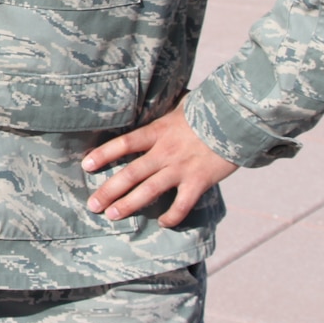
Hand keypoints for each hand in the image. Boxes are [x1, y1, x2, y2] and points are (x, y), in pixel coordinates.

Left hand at [82, 105, 238, 227]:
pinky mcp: (199, 181)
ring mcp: (181, 168)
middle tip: (93, 205)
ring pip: (149, 191)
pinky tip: (163, 223)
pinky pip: (182, 204)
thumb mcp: (180, 105)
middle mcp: (165, 152)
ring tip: (112, 215)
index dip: (103, 154)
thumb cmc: (208, 110)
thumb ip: (164, 112)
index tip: (86, 165)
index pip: (124, 143)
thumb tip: (155, 99)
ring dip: (129, 205)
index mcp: (158, 132)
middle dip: (108, 190)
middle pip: (130, 174)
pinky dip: (172, 216)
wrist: (237, 119)